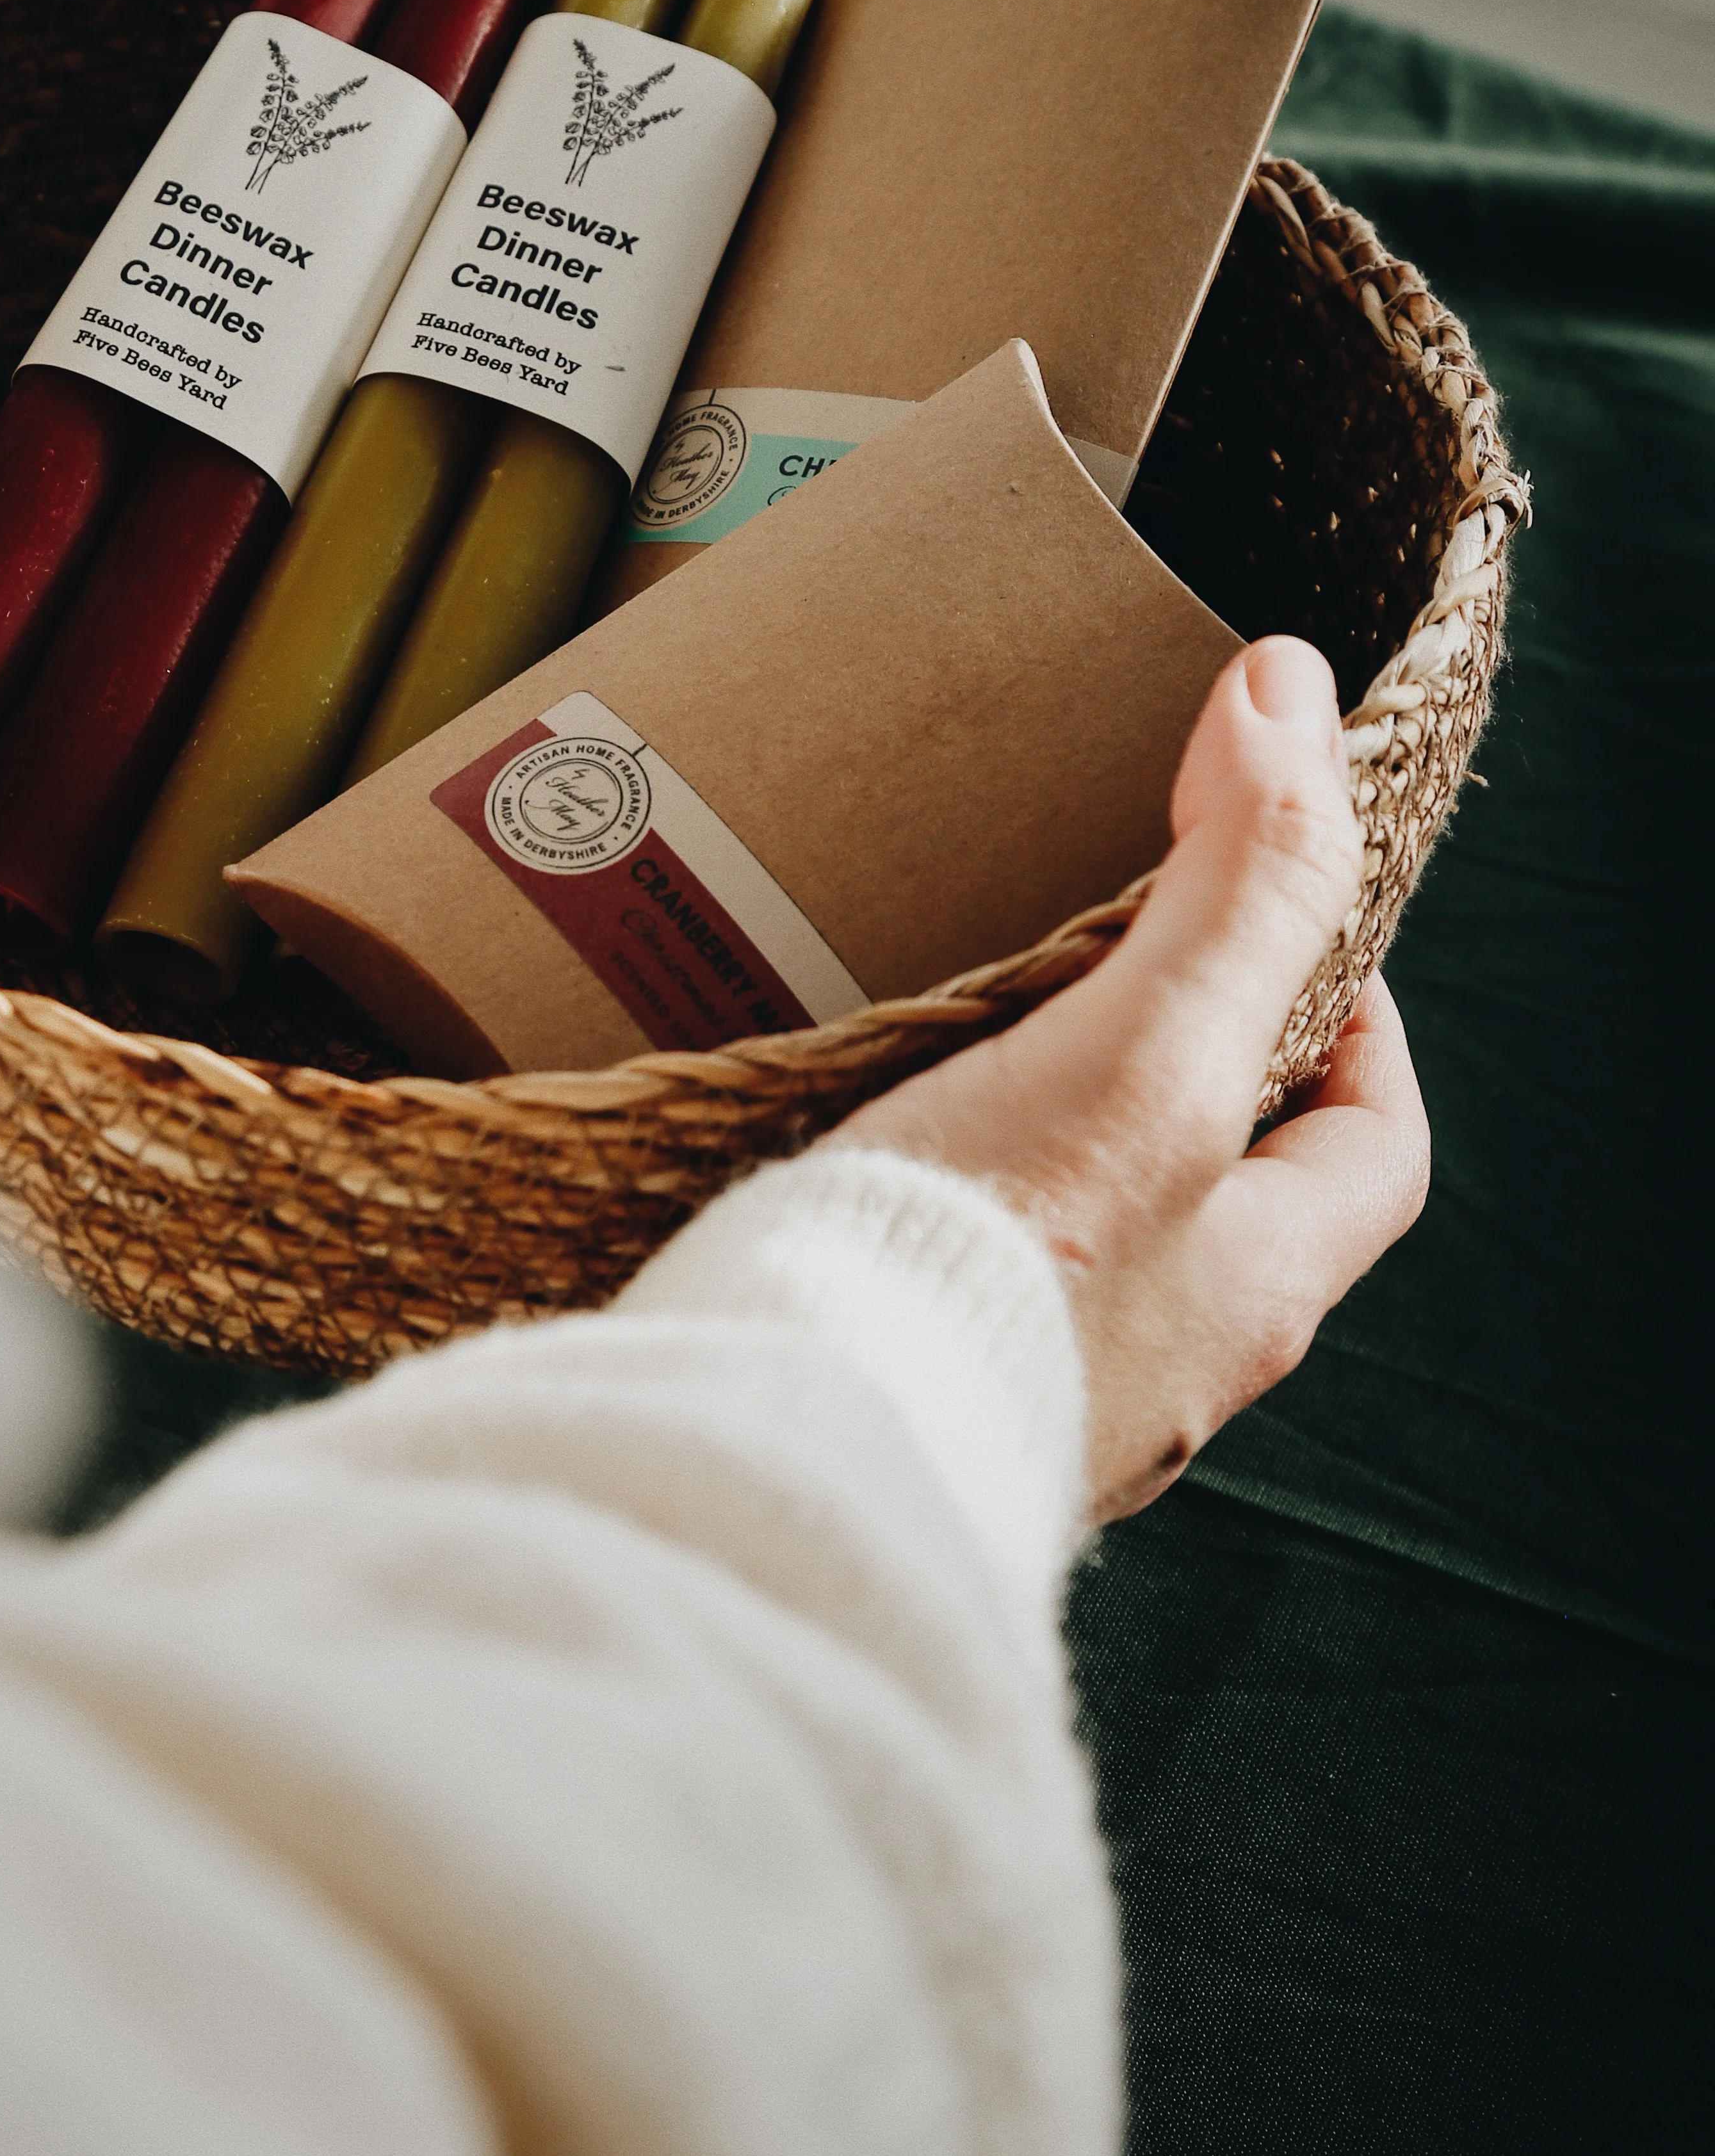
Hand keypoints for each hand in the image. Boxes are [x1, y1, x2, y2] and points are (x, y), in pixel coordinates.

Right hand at [833, 636, 1427, 1521]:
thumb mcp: (1148, 1059)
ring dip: (1039, 1137)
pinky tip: (831, 1146)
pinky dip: (919, 1203)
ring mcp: (1031, 1396)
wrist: (781, 1464)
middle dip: (1182, 1071)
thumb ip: (1233, 887)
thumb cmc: (984, 1276)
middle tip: (1095, 953)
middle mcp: (1162, 1365)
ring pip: (1082, 1243)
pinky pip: (947, 1281)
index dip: (1356, 1024)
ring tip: (948, 1027)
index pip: (1375, 1147)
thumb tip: (1290, 691)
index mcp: (1250, 1291)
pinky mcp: (901, 1397)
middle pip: (1226, 1191)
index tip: (1283, 921)